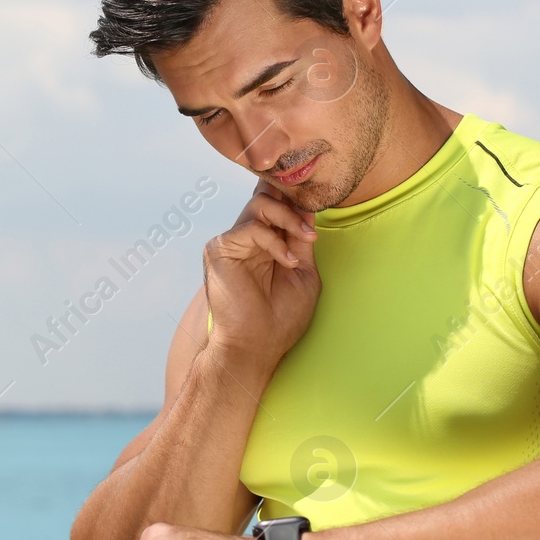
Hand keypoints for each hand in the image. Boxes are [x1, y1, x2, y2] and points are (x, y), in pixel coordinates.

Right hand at [202, 179, 320, 373]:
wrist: (257, 345)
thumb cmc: (280, 317)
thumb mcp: (303, 270)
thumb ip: (301, 239)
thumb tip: (308, 208)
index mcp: (264, 242)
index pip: (275, 203)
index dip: (295, 197)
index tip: (319, 203)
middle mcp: (246, 238)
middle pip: (265, 194)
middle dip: (292, 200)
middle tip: (310, 218)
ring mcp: (231, 242)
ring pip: (258, 204)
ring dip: (288, 217)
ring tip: (305, 238)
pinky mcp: (219, 249)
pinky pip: (250, 228)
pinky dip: (274, 241)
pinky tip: (288, 261)